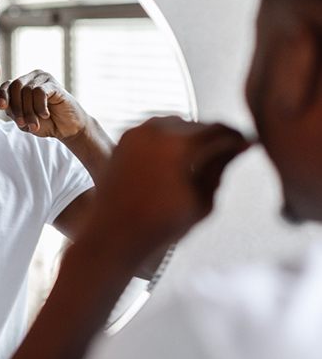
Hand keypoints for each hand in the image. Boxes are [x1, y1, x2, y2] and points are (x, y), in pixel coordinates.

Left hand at [0, 70, 87, 139]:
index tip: (2, 107)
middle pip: (15, 88)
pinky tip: (45, 115)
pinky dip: (40, 106)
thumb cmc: (45, 123)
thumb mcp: (24, 120)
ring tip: (35, 124)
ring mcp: (43, 78)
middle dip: (17, 108)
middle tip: (22, 124)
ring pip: (27, 91)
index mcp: (22, 85)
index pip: (6, 86)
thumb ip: (13, 111)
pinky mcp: (54, 84)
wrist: (66, 129)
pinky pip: (40, 92)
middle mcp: (32, 78)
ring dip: (29, 112)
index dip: (2, 95)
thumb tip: (1, 104)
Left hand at [86, 117, 249, 263]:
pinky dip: (167, 139)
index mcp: (179, 145)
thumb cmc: (159, 225)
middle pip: (197, 125)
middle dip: (213, 137)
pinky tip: (174, 159)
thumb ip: (220, 169)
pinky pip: (154, 131)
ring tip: (200, 158)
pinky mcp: (123, 140)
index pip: (219, 130)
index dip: (236, 138)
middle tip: (226, 153)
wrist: (112, 234)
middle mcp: (155, 131)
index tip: (245, 146)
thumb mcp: (202, 202)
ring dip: (190, 136)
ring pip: (174, 124)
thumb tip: (237, 148)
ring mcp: (136, 133)